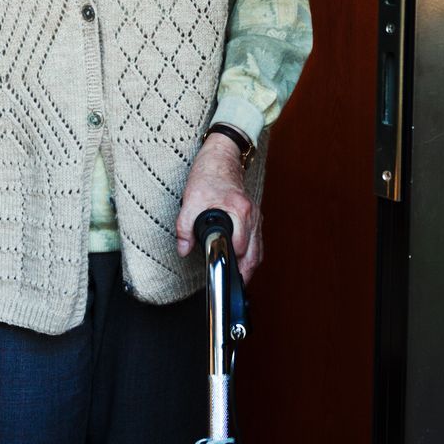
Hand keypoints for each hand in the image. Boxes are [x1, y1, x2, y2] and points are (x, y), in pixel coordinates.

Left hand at [176, 133, 262, 279]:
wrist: (222, 157)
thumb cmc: (209, 175)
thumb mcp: (191, 200)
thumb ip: (185, 227)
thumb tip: (184, 249)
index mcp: (239, 211)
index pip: (240, 247)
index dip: (231, 262)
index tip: (224, 273)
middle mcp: (252, 215)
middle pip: (254, 254)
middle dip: (245, 272)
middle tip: (233, 286)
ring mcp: (255, 216)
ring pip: (259, 250)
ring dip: (250, 266)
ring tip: (238, 280)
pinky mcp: (254, 216)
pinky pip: (257, 242)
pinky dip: (252, 255)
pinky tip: (243, 262)